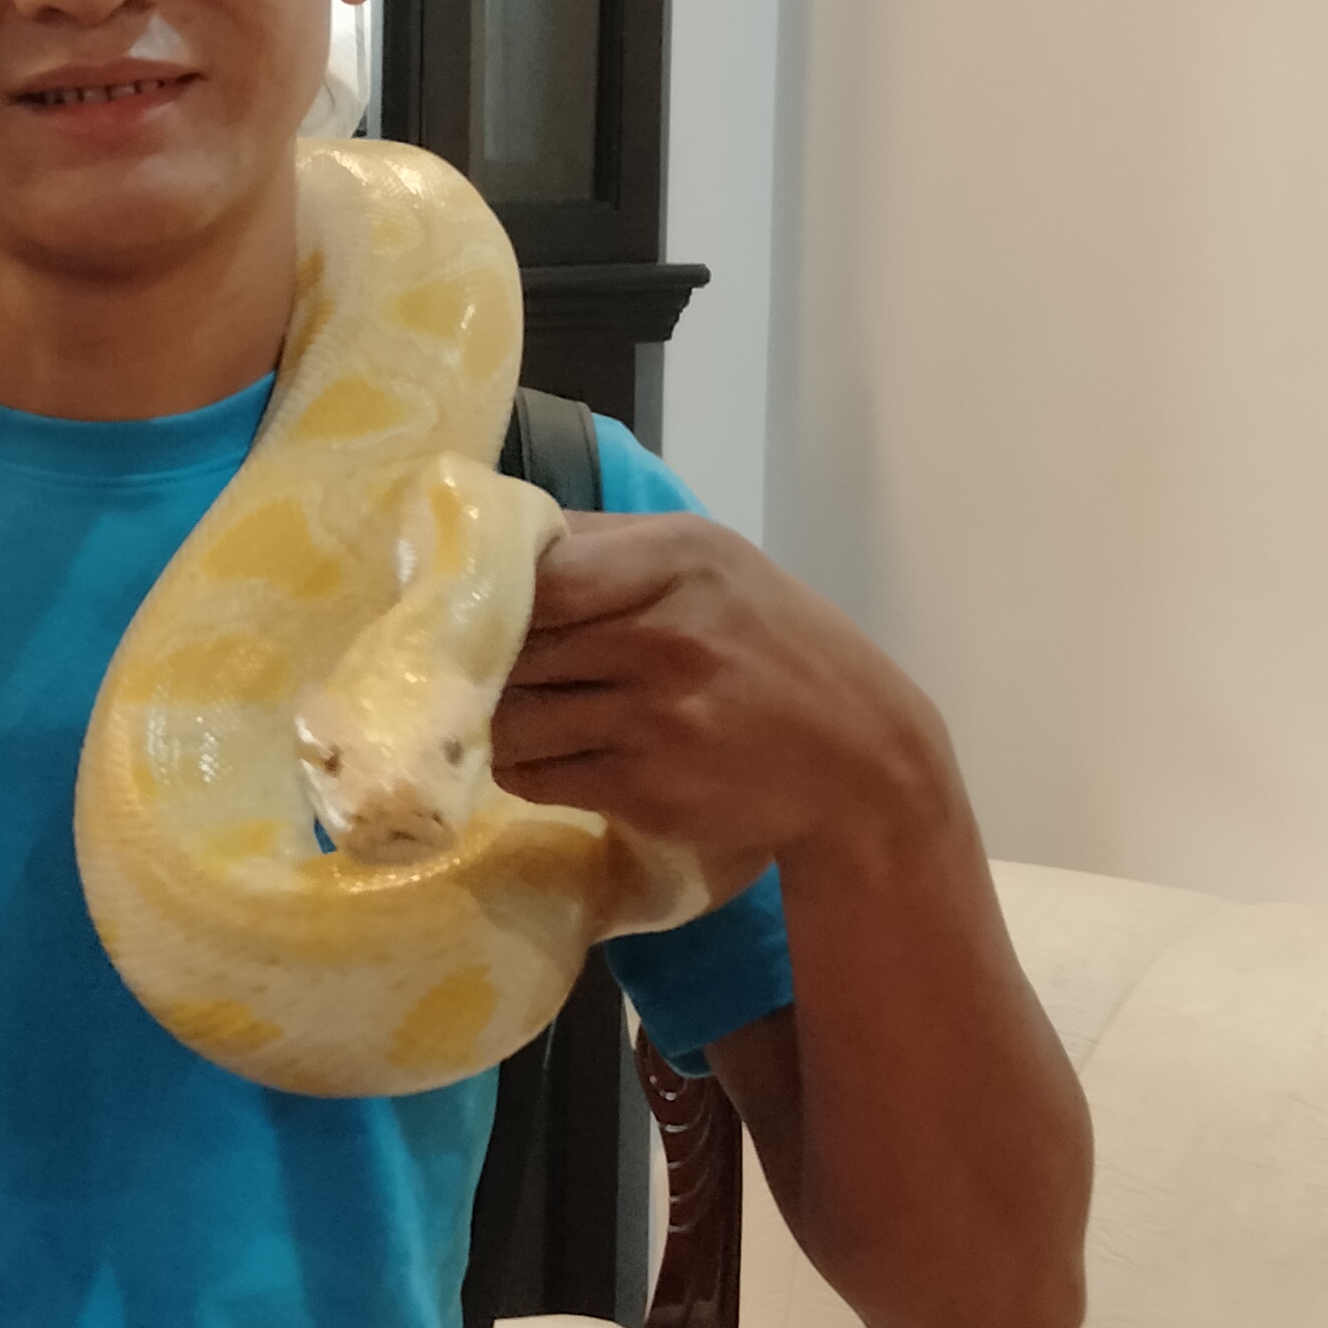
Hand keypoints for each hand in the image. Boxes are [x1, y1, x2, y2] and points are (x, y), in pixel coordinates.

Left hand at [489, 509, 948, 896]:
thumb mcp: (712, 566)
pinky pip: (535, 775)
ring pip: (511, 719)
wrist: (862, 761)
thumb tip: (490, 539)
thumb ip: (604, 547)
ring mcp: (655, 717)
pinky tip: (549, 754)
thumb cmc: (774, 648)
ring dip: (496, 721)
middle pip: (513, 647)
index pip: (535, 572)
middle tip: (473, 668)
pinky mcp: (646, 788)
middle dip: (482, 661)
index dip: (485, 593)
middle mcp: (665, 634)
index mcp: (677, 559)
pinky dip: (524, 767)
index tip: (465, 605)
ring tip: (516, 713)